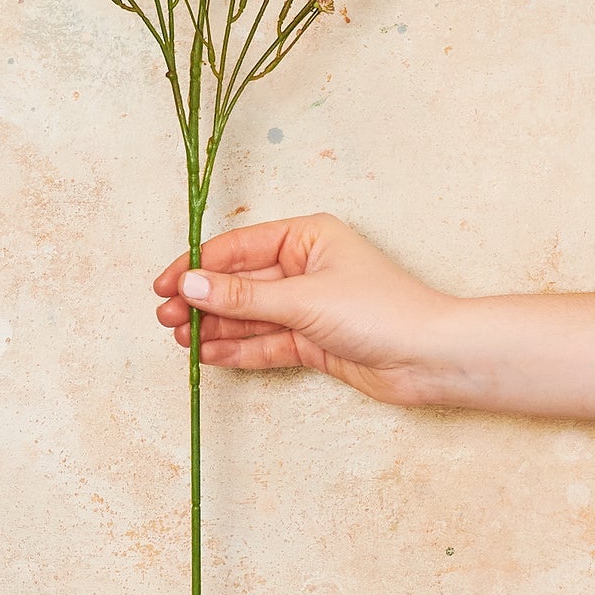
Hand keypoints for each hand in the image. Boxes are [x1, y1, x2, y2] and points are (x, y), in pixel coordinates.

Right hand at [152, 211, 461, 406]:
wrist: (430, 358)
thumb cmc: (379, 312)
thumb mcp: (303, 299)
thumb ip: (242, 296)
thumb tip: (190, 283)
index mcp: (307, 236)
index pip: (238, 247)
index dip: (197, 266)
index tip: (164, 285)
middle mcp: (305, 266)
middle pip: (240, 282)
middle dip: (202, 300)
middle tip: (165, 318)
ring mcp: (308, 306)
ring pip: (249, 315)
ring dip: (215, 327)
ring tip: (180, 340)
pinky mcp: (313, 341)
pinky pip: (265, 342)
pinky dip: (238, 349)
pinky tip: (208, 355)